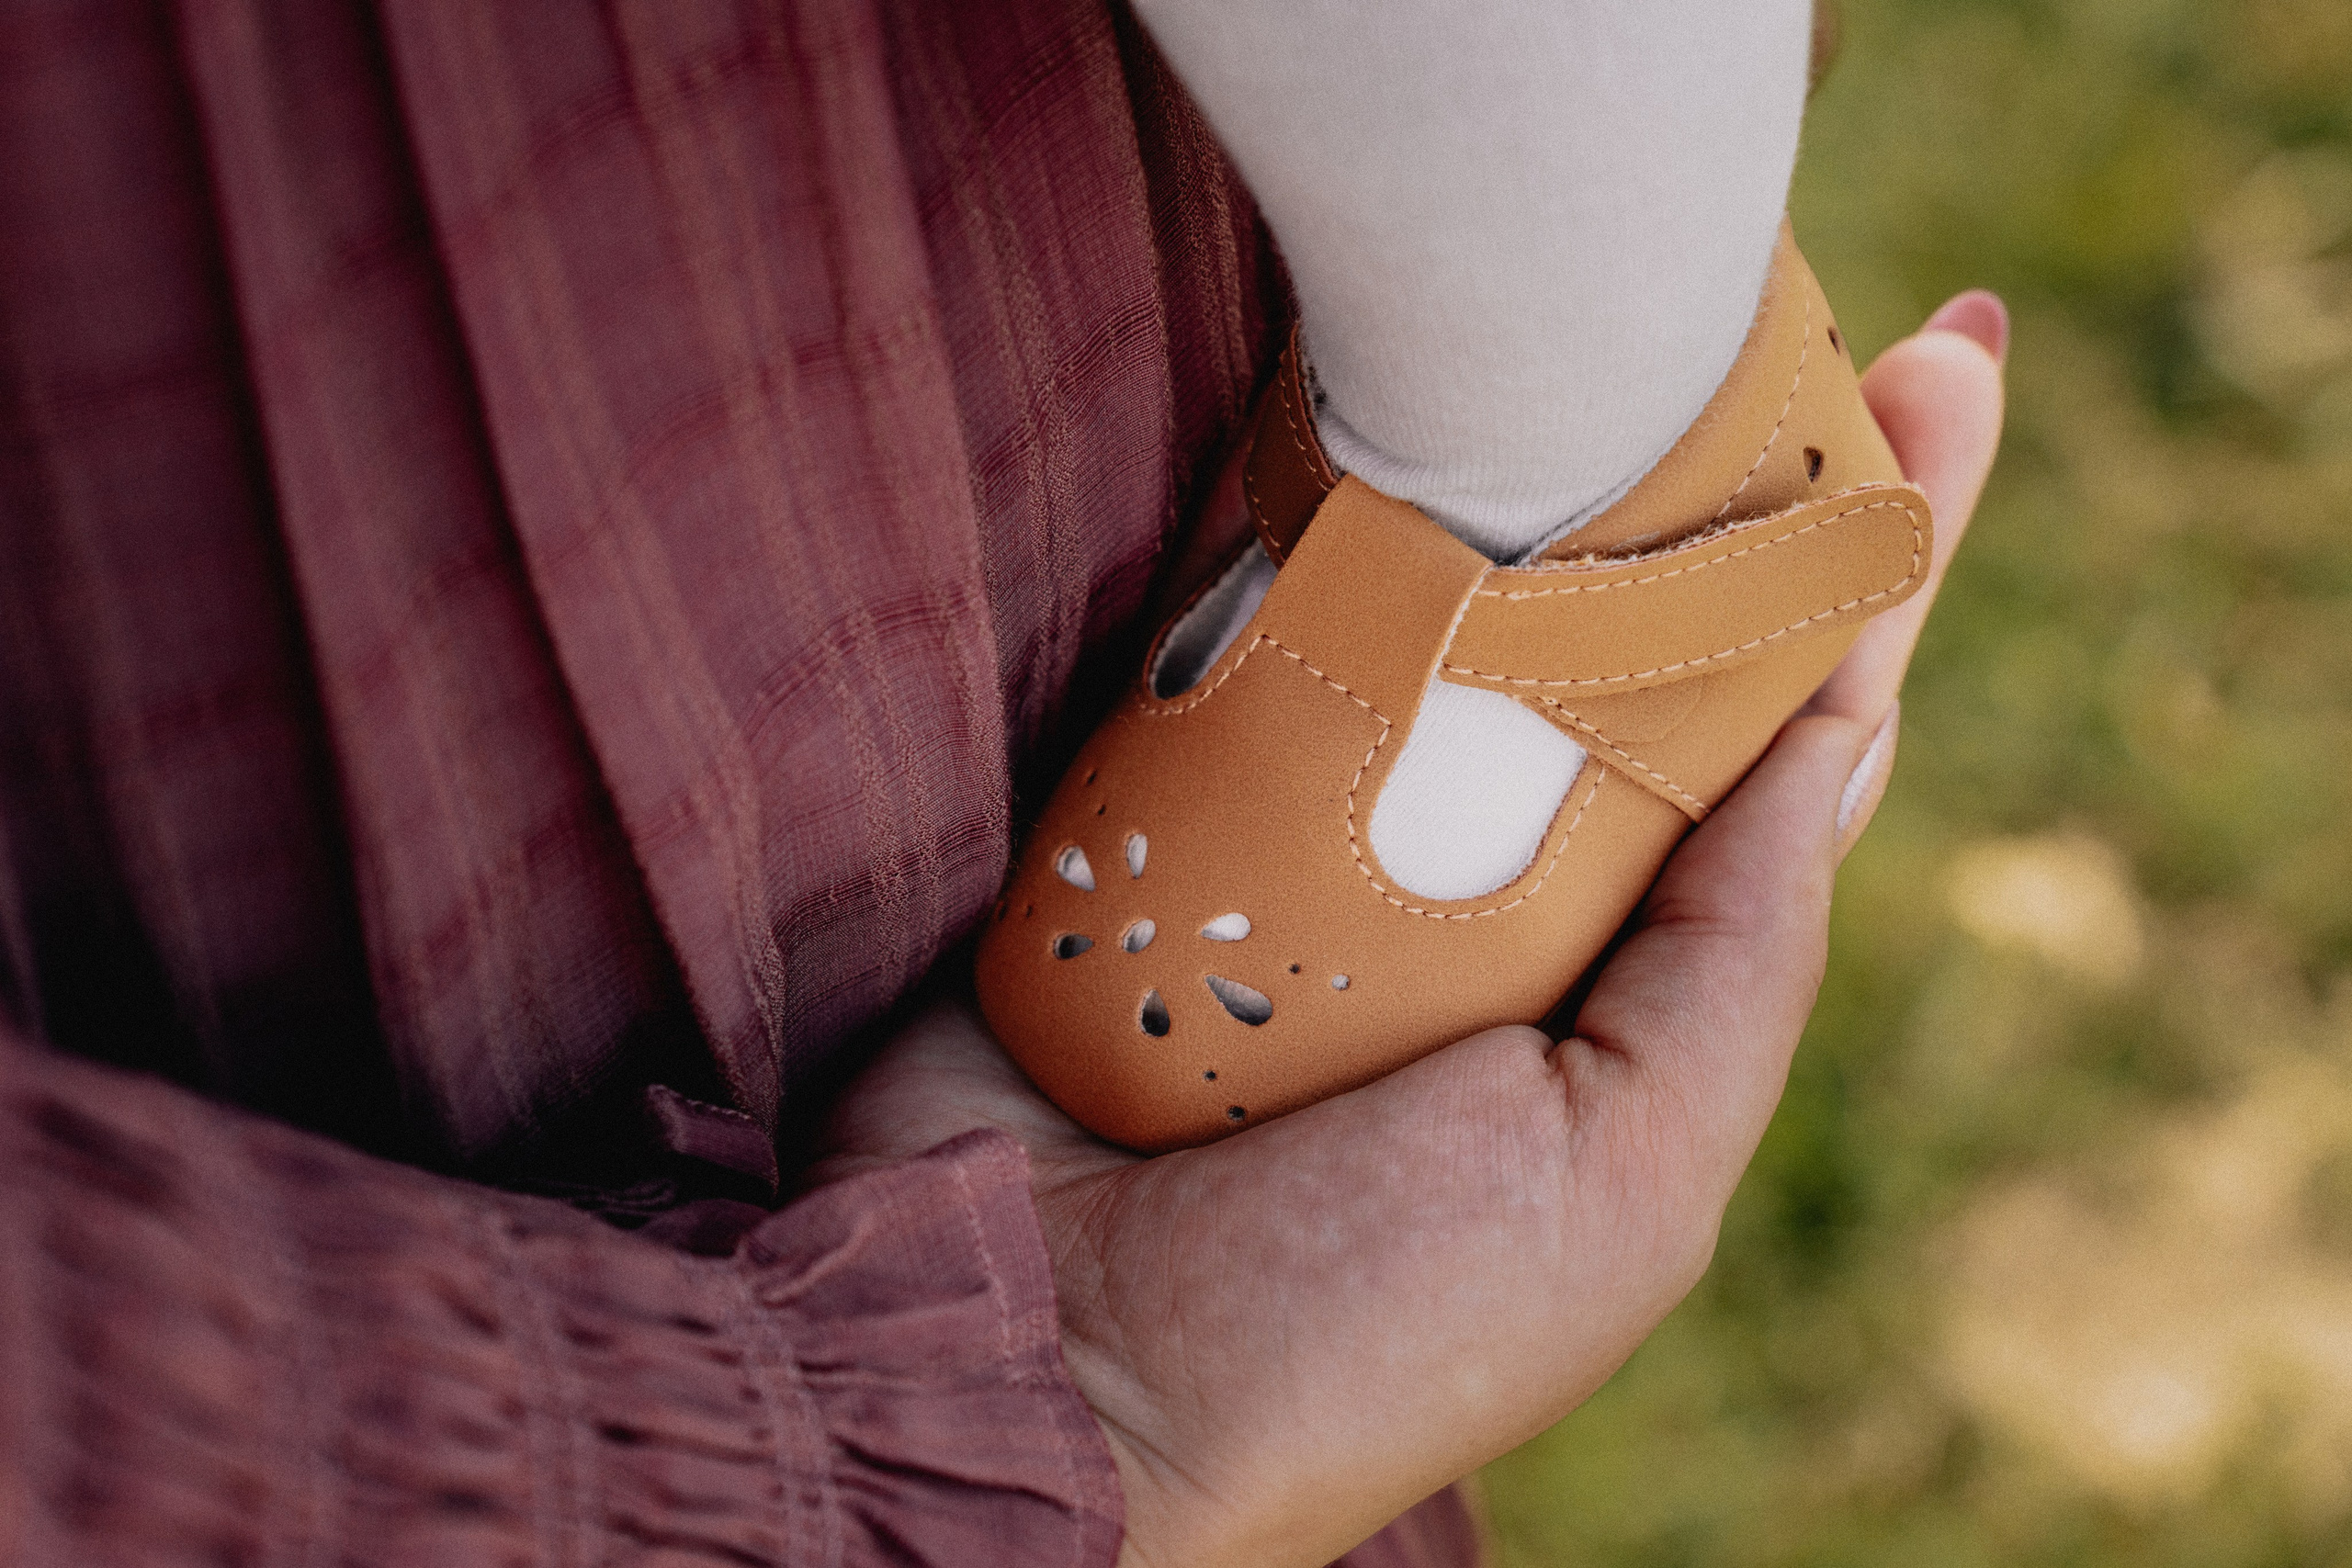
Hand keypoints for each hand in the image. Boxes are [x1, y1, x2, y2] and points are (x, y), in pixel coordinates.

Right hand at [817, 296, 2006, 1567]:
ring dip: (1477, 496)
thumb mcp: (1627, 1170)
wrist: (1038, 1371)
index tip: (1936, 382)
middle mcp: (1468, 891)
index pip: (1769, 733)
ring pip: (1418, 626)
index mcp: (1610, 973)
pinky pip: (1231, 650)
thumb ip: (1737, 954)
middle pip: (1600, 645)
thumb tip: (1842, 726)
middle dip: (1677, 485)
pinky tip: (1334, 437)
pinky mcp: (1145, 815)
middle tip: (1742, 304)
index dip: (1865, 570)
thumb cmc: (1355, 1321)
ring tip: (1547, 344)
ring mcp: (1300, 844)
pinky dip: (1275, 558)